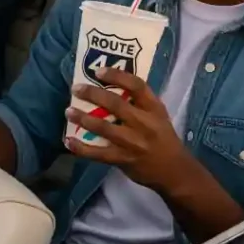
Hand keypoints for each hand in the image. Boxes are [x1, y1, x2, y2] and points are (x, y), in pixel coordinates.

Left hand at [64, 68, 192, 192]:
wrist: (174, 171)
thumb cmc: (162, 137)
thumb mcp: (157, 115)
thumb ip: (138, 102)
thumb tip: (107, 84)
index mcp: (154, 108)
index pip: (137, 86)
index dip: (117, 76)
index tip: (98, 71)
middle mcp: (144, 124)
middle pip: (116, 104)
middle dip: (93, 94)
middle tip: (76, 89)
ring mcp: (134, 143)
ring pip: (104, 128)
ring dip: (83, 119)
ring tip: (69, 112)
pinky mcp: (124, 160)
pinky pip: (99, 153)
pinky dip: (82, 148)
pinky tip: (68, 141)